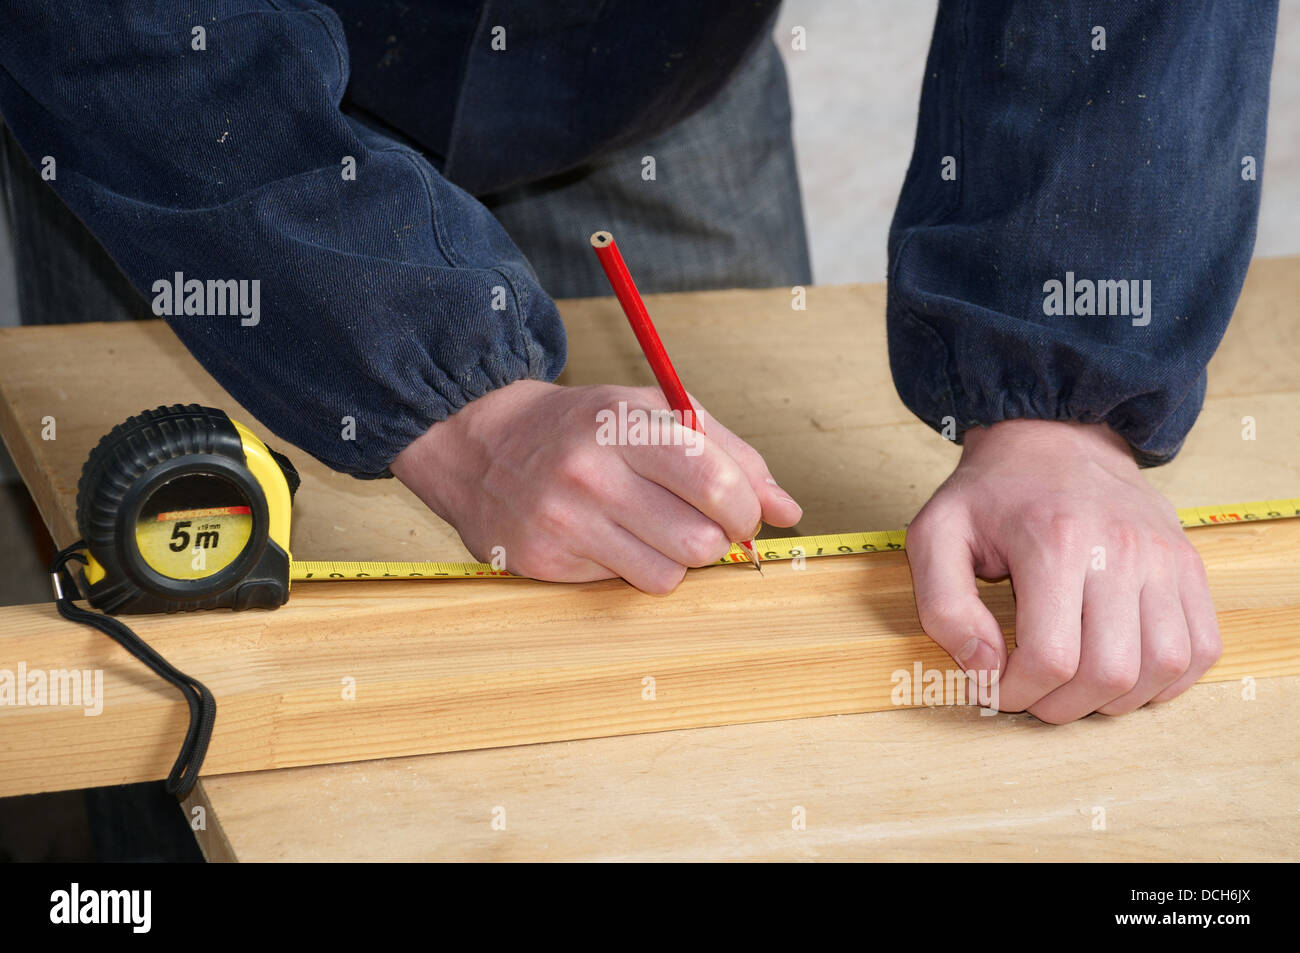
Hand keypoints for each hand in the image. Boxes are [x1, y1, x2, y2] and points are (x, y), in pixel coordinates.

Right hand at [390, 380, 802, 592]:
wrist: (483, 444)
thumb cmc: (586, 427)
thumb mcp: (657, 413)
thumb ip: (731, 454)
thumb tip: (786, 510)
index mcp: (625, 424)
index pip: (715, 482)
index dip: (746, 509)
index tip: (743, 512)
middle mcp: (592, 473)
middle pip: (701, 541)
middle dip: (716, 539)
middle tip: (700, 523)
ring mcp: (564, 521)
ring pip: (669, 576)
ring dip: (677, 560)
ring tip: (652, 529)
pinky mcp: (544, 561)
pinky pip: (627, 587)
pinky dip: (635, 569)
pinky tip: (612, 540)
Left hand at [904, 419, 1219, 721]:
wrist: (1055, 437)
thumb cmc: (990, 493)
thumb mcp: (935, 535)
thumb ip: (943, 607)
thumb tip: (982, 667)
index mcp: (1053, 542)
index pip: (1050, 658)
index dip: (1017, 692)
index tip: (994, 685)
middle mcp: (1121, 549)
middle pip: (1109, 673)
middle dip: (1062, 706)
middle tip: (1032, 693)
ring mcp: (1164, 558)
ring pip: (1161, 668)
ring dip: (1115, 700)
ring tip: (1074, 685)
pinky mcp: (1189, 566)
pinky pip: (1201, 649)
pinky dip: (1165, 680)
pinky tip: (1122, 671)